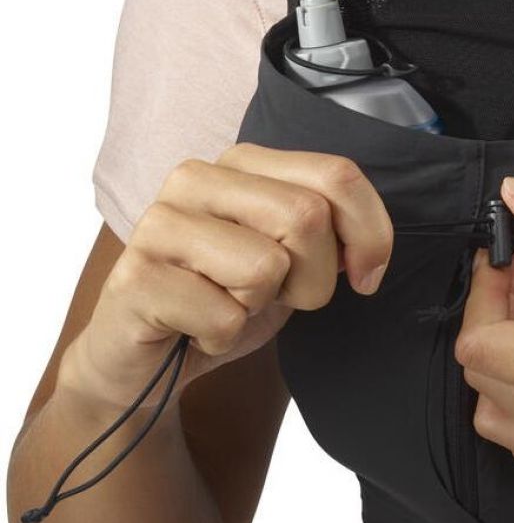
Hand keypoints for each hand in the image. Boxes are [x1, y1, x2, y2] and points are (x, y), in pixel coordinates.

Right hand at [64, 145, 393, 411]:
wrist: (146, 360)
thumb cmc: (226, 300)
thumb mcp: (294, 260)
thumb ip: (330, 232)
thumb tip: (367, 249)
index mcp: (241, 162)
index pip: (338, 175)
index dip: (370, 234)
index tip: (363, 275)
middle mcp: (195, 178)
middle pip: (306, 217)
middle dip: (313, 280)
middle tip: (277, 297)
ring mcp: (159, 225)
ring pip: (266, 266)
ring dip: (260, 308)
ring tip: (228, 306)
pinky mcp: (133, 279)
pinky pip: (223, 318)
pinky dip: (222, 339)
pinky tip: (194, 330)